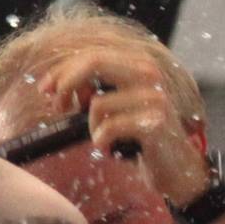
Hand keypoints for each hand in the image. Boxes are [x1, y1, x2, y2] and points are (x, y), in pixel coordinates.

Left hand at [37, 50, 210, 203]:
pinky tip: (110, 148)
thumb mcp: (117, 106)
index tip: (46, 89)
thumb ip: (94, 88)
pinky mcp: (157, 123)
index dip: (63, 70)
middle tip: (57, 107)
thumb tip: (60, 83)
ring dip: (91, 126)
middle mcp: (151, 76)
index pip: (94, 55)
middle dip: (66, 84)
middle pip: (94, 63)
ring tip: (102, 138)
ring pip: (98, 103)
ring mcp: (156, 98)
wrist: (178, 168)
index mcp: (141, 65)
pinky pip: (110, 127)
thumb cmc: (142, 138)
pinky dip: (102, 141)